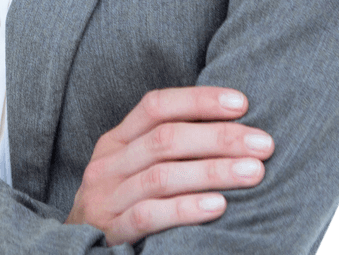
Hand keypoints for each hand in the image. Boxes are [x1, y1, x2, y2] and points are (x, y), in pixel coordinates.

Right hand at [65, 86, 272, 245]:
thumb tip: (230, 125)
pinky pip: (150, 216)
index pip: (156, 105)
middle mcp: (108, 163)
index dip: (199, 100)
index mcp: (116, 140)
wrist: (75, 252)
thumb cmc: (122, 203)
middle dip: (219, 138)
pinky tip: (219, 206)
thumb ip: (165, 147)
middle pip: (166, 139)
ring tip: (253, 172)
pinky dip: (186, 208)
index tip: (242, 103)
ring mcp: (107, 198)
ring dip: (213, 171)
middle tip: (263, 143)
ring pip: (162, 175)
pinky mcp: (111, 232)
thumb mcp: (132, 167)